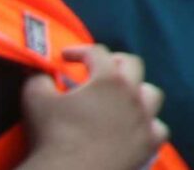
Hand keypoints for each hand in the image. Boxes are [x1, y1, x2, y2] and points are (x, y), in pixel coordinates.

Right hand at [20, 46, 167, 169]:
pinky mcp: (149, 143)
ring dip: (138, 92)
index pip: (97, 53)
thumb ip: (38, 79)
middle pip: (133, 66)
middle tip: (99, 68)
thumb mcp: (35, 100)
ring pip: (151, 95)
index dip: (80, 51)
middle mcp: (132, 94)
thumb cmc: (51, 136)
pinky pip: (158, 128)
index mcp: (108, 79)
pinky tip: (137, 128)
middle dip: (115, 62)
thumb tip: (41, 73)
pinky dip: (148, 126)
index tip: (66, 57)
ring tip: (123, 97)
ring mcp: (145, 119)